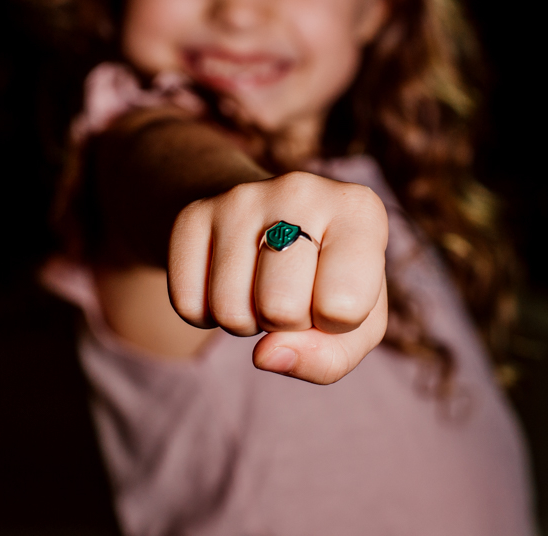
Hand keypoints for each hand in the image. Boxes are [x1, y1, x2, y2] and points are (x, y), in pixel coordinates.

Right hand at [168, 171, 388, 383]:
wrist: (266, 224)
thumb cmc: (328, 280)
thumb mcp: (356, 324)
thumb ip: (330, 356)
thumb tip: (268, 354)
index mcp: (360, 210)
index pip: (343, 307)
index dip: (333, 323)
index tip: (332, 294)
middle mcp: (300, 189)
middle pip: (280, 308)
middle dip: (284, 323)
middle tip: (292, 293)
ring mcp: (240, 197)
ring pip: (229, 311)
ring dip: (245, 321)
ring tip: (260, 285)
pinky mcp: (193, 213)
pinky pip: (187, 303)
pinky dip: (206, 313)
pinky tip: (227, 280)